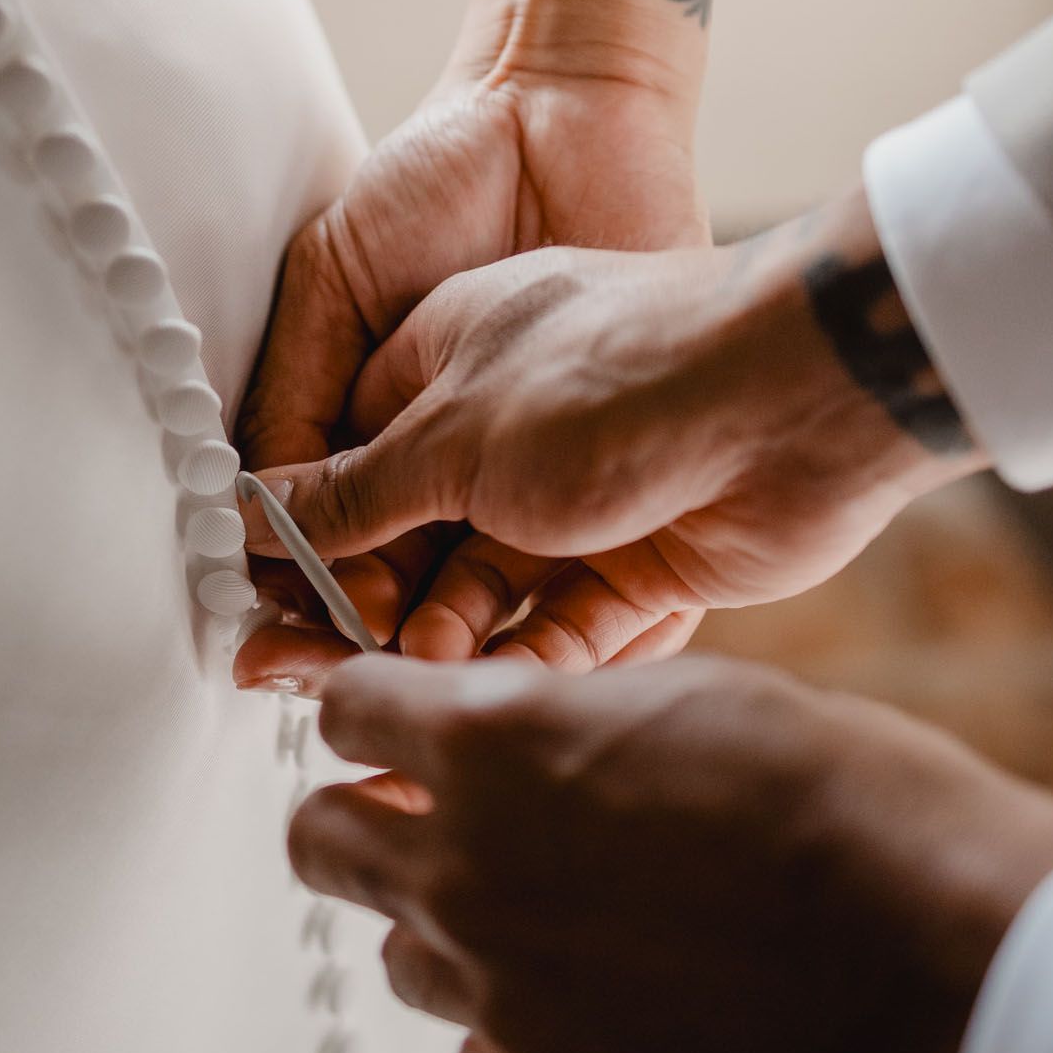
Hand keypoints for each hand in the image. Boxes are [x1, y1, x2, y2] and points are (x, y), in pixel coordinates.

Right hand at [244, 187, 978, 669]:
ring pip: (486, 591)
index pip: (352, 454)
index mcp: (452, 357)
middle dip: (367, 604)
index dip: (310, 533)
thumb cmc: (620, 375)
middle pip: (414, 535)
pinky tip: (500, 695)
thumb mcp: (454, 436)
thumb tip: (256, 510)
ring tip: (426, 675)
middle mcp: (514, 426)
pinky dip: (531, 660)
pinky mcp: (642, 559)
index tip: (270, 602)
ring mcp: (581, 494)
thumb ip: (357, 491)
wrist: (795, 400)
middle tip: (308, 671)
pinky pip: (565, 627)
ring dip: (449, 638)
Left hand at [290, 652, 1052, 1052]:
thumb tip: (506, 738)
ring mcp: (504, 1000)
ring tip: (565, 924)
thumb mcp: (688, 698)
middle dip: (357, 822)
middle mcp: (467, 870)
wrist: (936, 952)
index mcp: (492, 744)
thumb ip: (562, 721)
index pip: (345, 710)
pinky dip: (525, 1041)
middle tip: (420, 824)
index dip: (371, 713)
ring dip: (455, 934)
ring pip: (406, 961)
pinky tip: (609, 1014)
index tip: (395, 729)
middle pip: (319, 842)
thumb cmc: (837, 799)